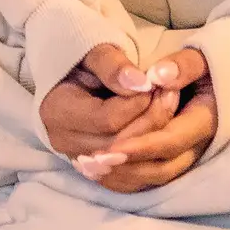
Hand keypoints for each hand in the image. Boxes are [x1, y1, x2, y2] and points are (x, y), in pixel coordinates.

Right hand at [39, 47, 215, 193]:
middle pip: (118, 145)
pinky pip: (128, 178)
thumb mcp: (95, 51)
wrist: (72, 74)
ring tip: (169, 110)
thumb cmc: (84, 59)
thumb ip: (114, 66)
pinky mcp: (94, 170)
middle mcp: (62, 141)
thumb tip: (141, 84)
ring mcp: (77, 160)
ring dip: (155, 139)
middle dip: (151, 121)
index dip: (138, 104)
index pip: (108, 120)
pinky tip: (162, 132)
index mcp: (56, 111)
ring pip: (127, 164)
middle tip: (172, 96)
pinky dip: (150, 159)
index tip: (156, 85)